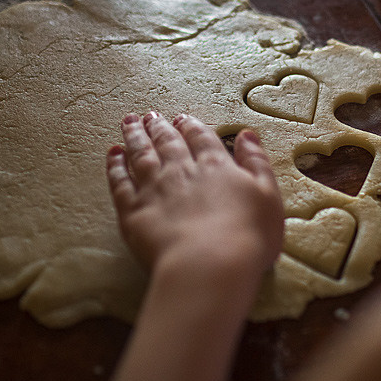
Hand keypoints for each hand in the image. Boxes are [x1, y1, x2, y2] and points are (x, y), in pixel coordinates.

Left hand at [106, 112, 283, 286]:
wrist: (210, 265)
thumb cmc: (247, 236)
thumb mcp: (267, 196)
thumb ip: (256, 163)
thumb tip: (247, 135)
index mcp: (216, 166)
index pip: (201, 139)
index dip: (191, 126)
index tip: (181, 118)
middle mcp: (182, 171)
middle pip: (167, 142)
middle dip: (159, 127)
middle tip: (151, 115)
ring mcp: (154, 189)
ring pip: (141, 154)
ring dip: (135, 136)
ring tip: (129, 121)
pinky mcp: (133, 211)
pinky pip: (120, 182)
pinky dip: (115, 166)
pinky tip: (112, 154)